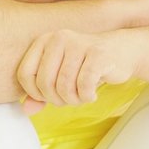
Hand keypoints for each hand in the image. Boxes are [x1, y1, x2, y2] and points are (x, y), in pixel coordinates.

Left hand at [16, 29, 140, 107]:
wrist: (123, 50)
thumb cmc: (87, 64)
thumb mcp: (60, 76)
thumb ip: (41, 92)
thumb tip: (27, 109)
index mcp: (44, 40)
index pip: (25, 74)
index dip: (36, 93)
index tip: (51, 96)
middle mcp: (59, 38)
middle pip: (44, 82)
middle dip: (57, 99)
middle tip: (70, 99)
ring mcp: (79, 44)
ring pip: (64, 86)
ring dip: (74, 100)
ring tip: (82, 97)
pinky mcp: (98, 54)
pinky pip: (84, 85)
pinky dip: (87, 97)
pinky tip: (92, 94)